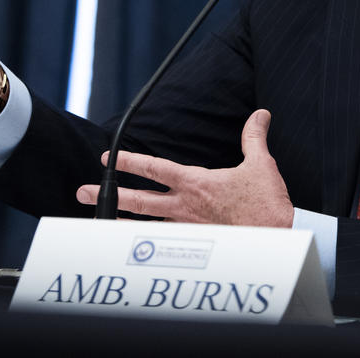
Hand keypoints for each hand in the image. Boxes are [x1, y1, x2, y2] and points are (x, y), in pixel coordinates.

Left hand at [76, 110, 294, 227]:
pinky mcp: (195, 244)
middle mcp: (184, 206)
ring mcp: (187, 228)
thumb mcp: (261, 164)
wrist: (275, 239)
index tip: (108, 156)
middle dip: (108, 193)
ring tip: (96, 218)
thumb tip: (260, 115)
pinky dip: (142, 240)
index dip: (129, 160)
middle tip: (83, 191)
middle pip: (137, 199)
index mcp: (196, 184)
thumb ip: (254, 137)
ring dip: (119, 219)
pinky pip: (162, 241)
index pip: (155, 168)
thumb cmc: (266, 204)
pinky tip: (130, 242)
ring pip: (144, 223)